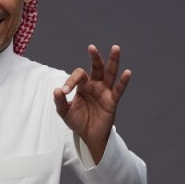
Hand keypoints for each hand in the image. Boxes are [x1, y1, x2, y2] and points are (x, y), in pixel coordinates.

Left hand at [53, 45, 131, 161]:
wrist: (88, 136)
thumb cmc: (78, 121)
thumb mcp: (65, 112)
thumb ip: (60, 101)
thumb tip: (57, 90)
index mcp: (83, 85)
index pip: (79, 75)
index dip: (71, 81)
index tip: (65, 92)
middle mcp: (95, 85)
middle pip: (97, 67)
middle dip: (95, 57)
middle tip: (91, 47)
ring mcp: (105, 92)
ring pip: (110, 73)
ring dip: (113, 61)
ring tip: (115, 48)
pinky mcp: (112, 101)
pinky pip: (119, 90)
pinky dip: (123, 82)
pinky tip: (127, 72)